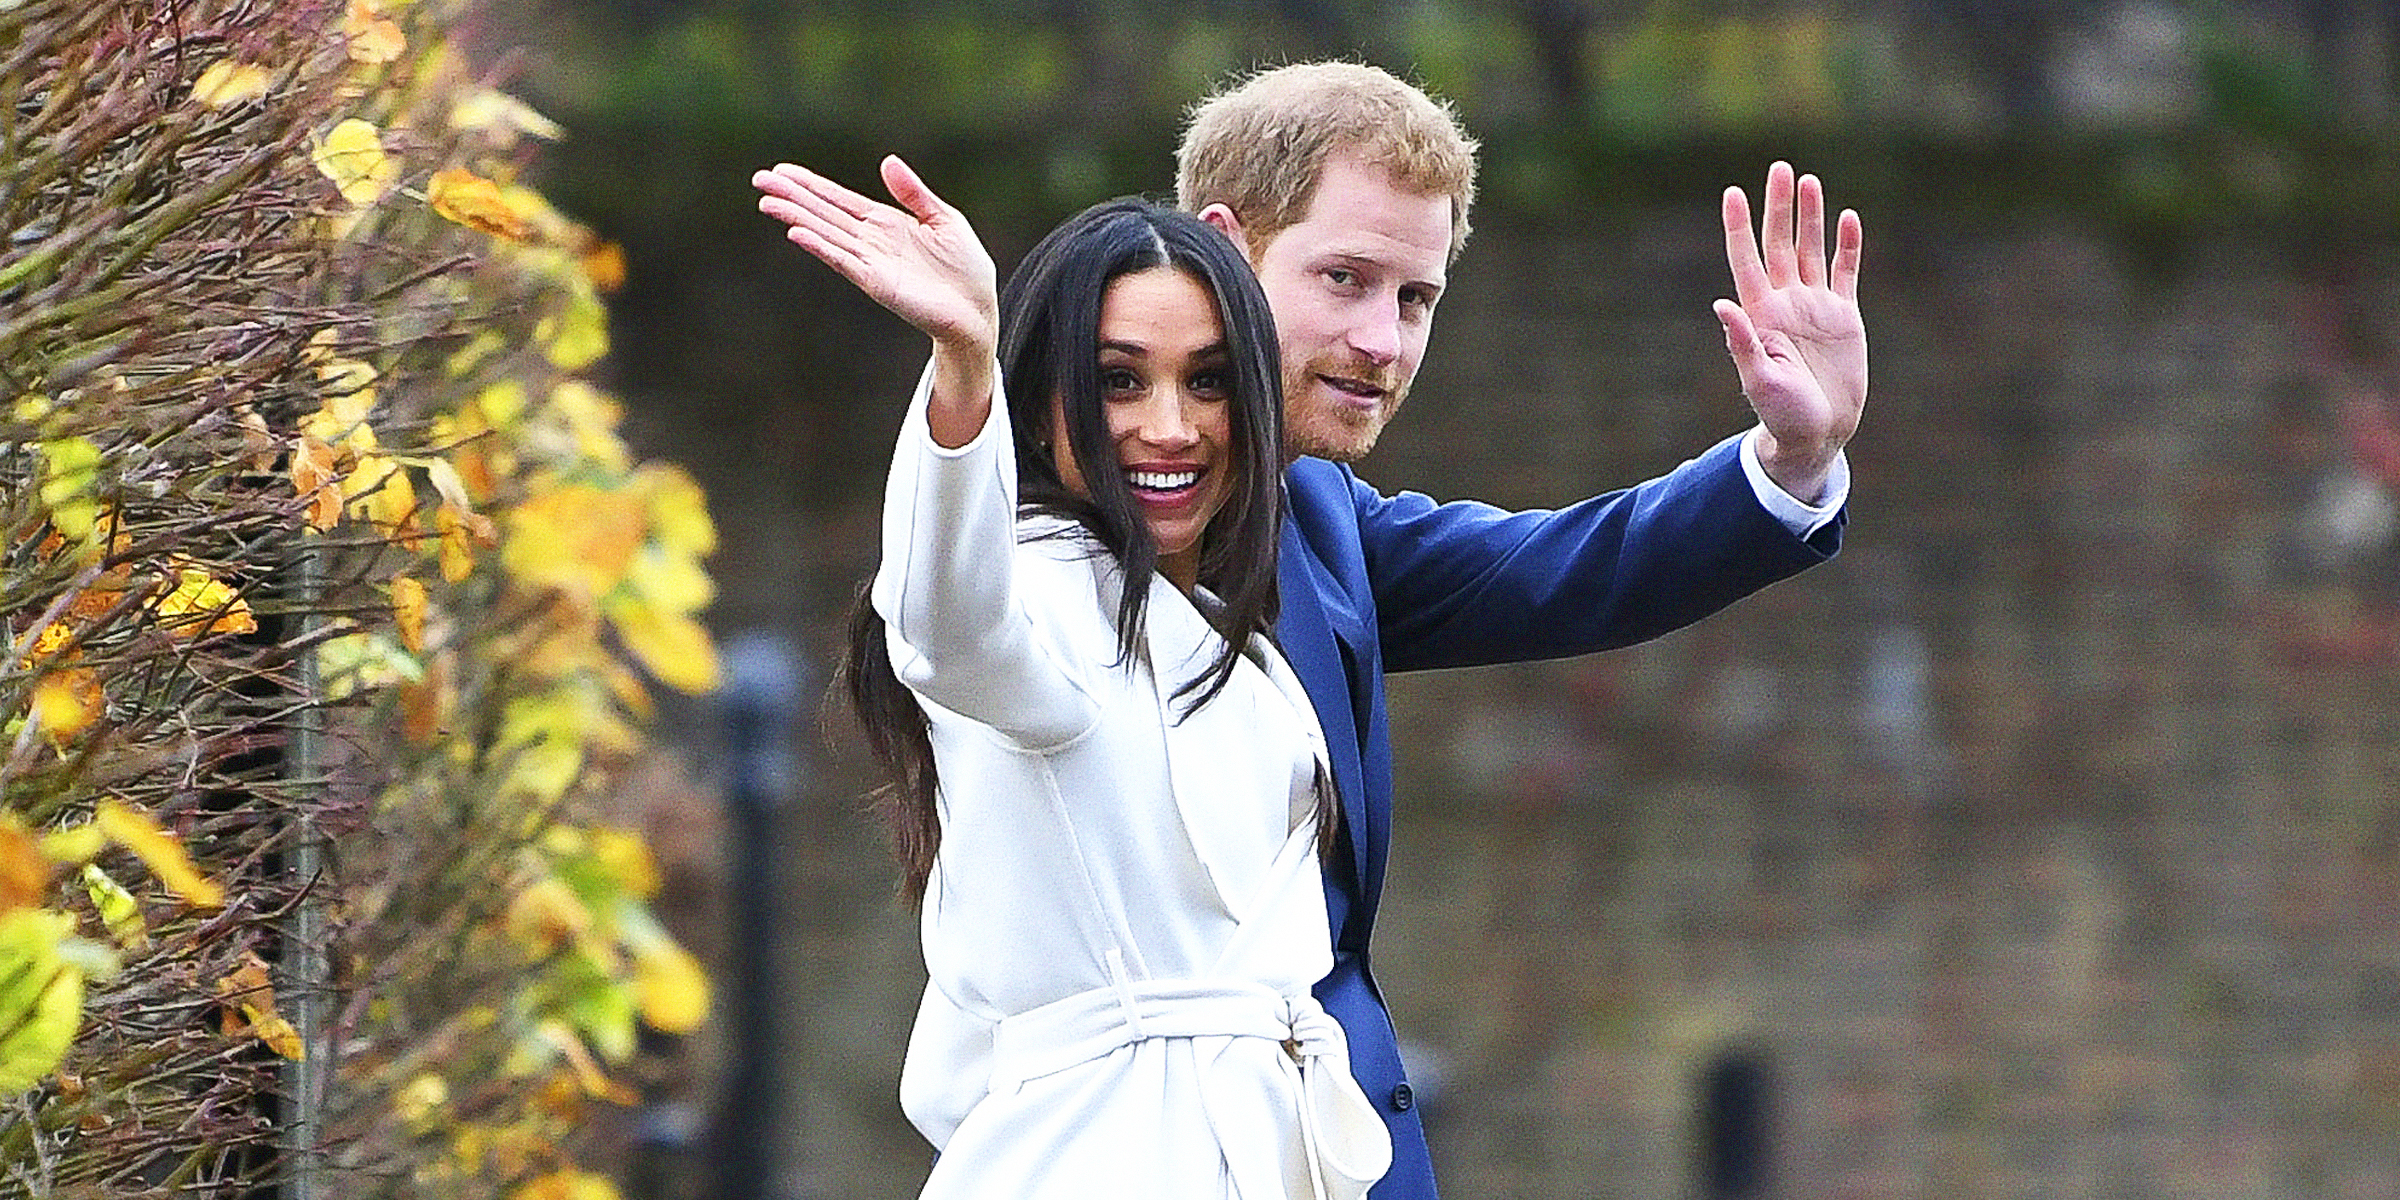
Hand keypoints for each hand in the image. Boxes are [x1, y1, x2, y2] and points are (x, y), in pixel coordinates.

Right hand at [753, 155, 998, 357]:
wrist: (978, 309)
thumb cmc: (964, 268)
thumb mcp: (944, 218)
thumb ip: (914, 193)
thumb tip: (887, 161)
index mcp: (885, 223)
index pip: (839, 199)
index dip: (811, 185)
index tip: (782, 171)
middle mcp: (871, 242)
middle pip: (824, 214)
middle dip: (792, 197)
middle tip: (759, 181)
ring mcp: (870, 263)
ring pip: (826, 235)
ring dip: (797, 218)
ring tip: (768, 203)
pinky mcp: (877, 283)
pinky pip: (844, 262)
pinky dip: (822, 248)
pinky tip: (798, 233)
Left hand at [1716, 161, 1866, 502]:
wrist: (1817, 433)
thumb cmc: (1781, 413)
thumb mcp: (1758, 380)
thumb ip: (1741, 342)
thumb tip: (1722, 304)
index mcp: (1760, 314)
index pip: (1745, 259)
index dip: (1739, 227)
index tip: (1733, 192)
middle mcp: (1784, 303)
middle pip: (1778, 244)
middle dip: (1778, 207)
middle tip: (1779, 168)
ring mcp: (1814, 307)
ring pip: (1810, 250)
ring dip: (1810, 217)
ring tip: (1808, 181)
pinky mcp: (1843, 317)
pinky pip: (1846, 273)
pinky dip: (1847, 246)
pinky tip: (1847, 218)